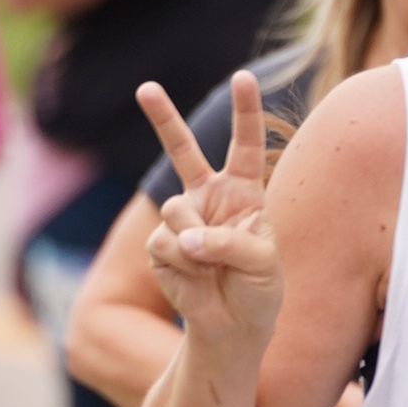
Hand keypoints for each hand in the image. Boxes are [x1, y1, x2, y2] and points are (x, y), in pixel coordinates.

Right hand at [136, 70, 282, 351]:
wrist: (232, 329)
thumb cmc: (258, 292)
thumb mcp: (263, 263)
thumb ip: (229, 242)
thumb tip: (184, 239)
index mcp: (244, 192)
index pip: (245, 145)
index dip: (245, 112)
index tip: (244, 77)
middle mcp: (209, 198)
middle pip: (183, 150)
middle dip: (163, 118)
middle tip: (144, 88)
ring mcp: (181, 219)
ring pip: (176, 209)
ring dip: (197, 241)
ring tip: (211, 264)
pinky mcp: (159, 245)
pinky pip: (165, 242)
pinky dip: (183, 264)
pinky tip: (194, 277)